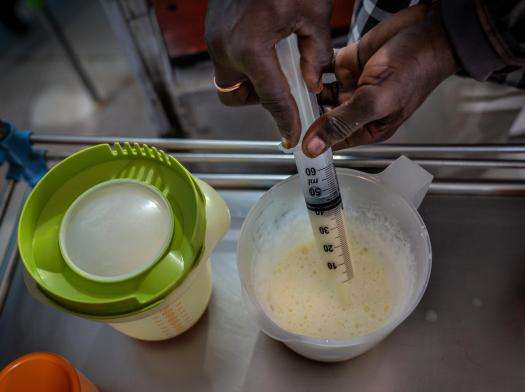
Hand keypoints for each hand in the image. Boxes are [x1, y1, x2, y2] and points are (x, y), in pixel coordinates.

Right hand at [205, 0, 332, 147]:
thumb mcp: (312, 13)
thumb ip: (315, 54)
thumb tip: (311, 82)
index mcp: (250, 48)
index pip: (272, 98)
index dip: (285, 121)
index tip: (291, 136)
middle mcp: (225, 48)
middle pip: (237, 97)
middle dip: (259, 100)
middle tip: (284, 89)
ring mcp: (215, 39)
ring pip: (229, 81)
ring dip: (251, 83)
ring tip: (277, 65)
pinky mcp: (214, 30)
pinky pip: (227, 61)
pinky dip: (246, 65)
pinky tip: (267, 49)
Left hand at [303, 3, 458, 157]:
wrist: (428, 30)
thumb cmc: (415, 68)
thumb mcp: (376, 101)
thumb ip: (342, 123)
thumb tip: (313, 148)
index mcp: (367, 128)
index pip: (331, 142)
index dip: (311, 141)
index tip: (290, 134)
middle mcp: (357, 109)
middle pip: (321, 118)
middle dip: (305, 113)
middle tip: (287, 104)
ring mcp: (351, 86)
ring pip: (318, 94)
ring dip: (305, 90)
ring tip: (291, 84)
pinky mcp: (347, 64)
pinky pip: (321, 70)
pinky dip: (311, 68)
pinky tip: (303, 66)